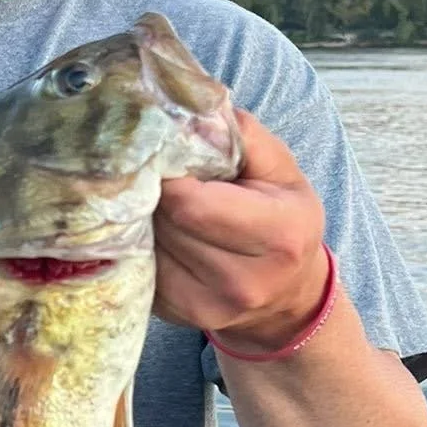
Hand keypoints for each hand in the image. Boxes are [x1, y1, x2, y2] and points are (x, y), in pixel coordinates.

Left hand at [154, 109, 329, 351]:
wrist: (288, 298)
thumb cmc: (285, 220)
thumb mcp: (283, 171)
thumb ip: (244, 136)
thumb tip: (192, 108)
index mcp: (277, 236)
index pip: (191, 203)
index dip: (167, 172)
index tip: (161, 152)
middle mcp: (242, 282)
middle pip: (164, 223)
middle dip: (152, 192)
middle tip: (149, 171)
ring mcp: (206, 308)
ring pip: (146, 245)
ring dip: (142, 218)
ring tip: (154, 200)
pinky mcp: (176, 318)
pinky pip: (138, 269)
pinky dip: (139, 245)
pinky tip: (153, 230)